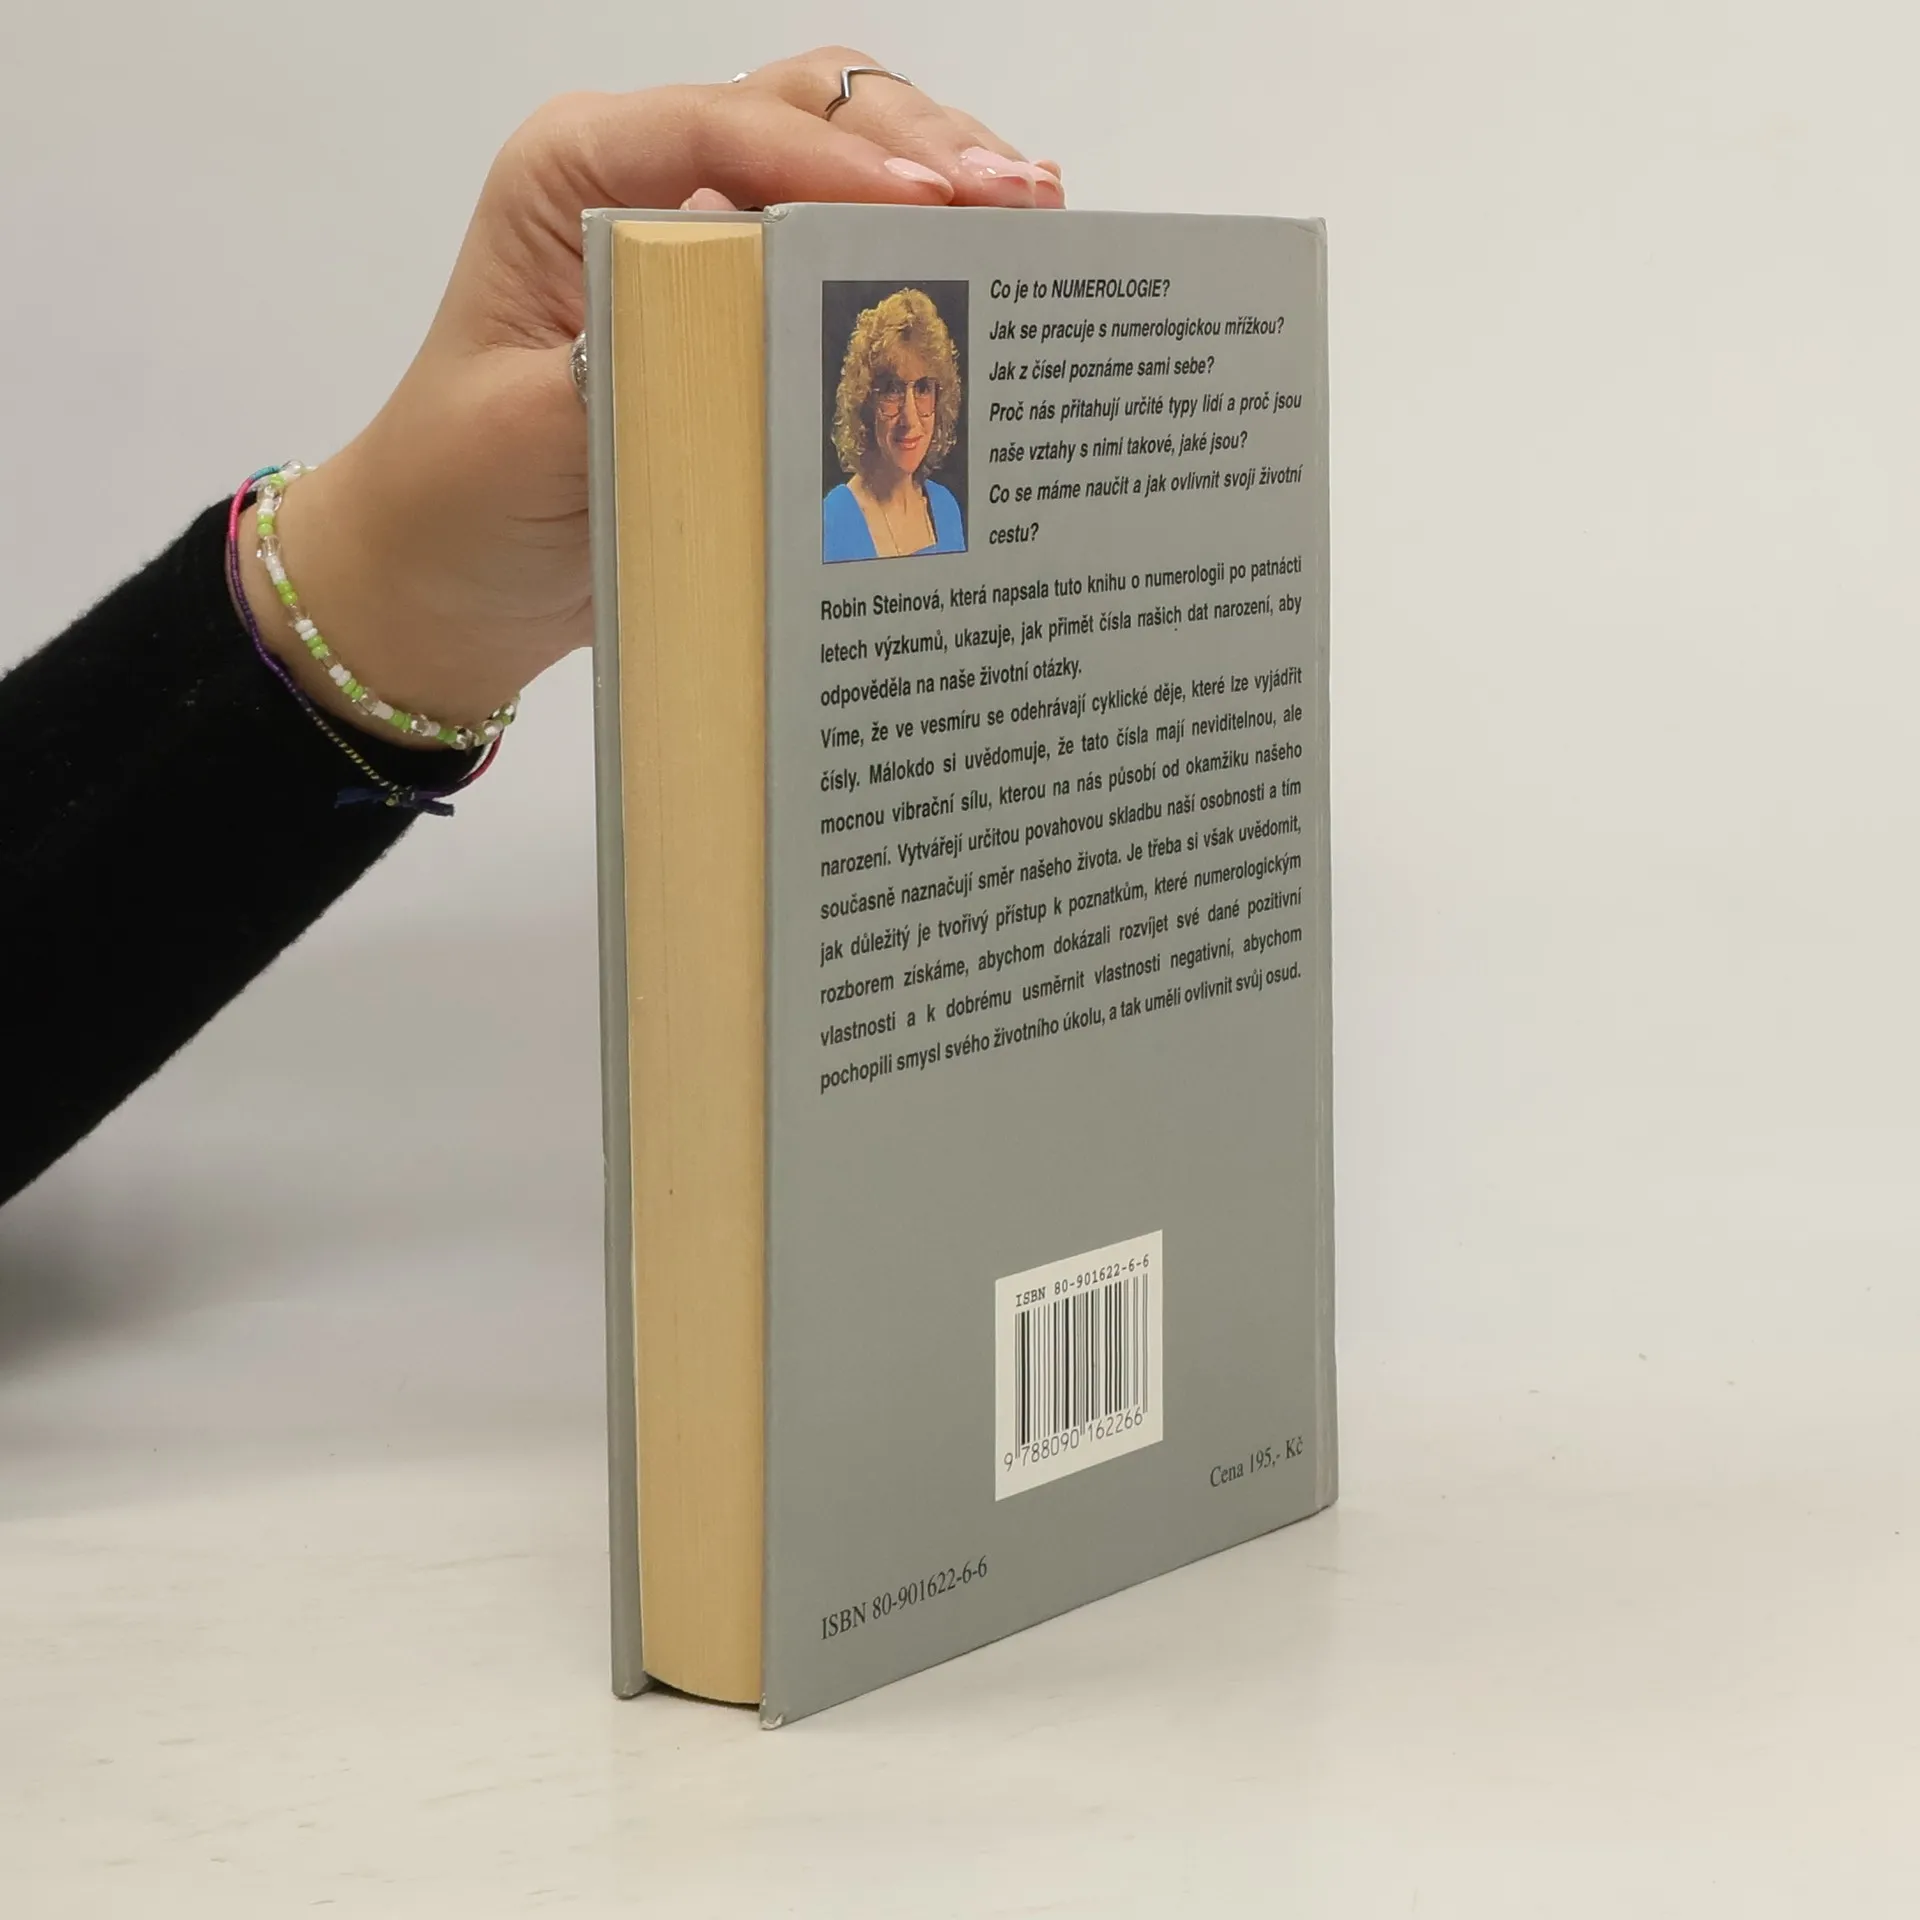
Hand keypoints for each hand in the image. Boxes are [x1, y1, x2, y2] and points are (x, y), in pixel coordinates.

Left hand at [241, 51, 1064, 741]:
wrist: (443, 580)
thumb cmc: (460, 498)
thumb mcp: (531, 434)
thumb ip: (635, 370)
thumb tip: (765, 332)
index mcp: (574, 175)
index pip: (722, 128)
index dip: (836, 161)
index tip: (934, 208)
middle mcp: (645, 184)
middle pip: (807, 114)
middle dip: (921, 146)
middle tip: (1023, 200)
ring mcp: (702, 244)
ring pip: (842, 167)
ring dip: (938, 185)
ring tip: (1035, 223)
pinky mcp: (742, 314)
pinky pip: (841, 262)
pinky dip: (916, 260)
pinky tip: (988, 280)